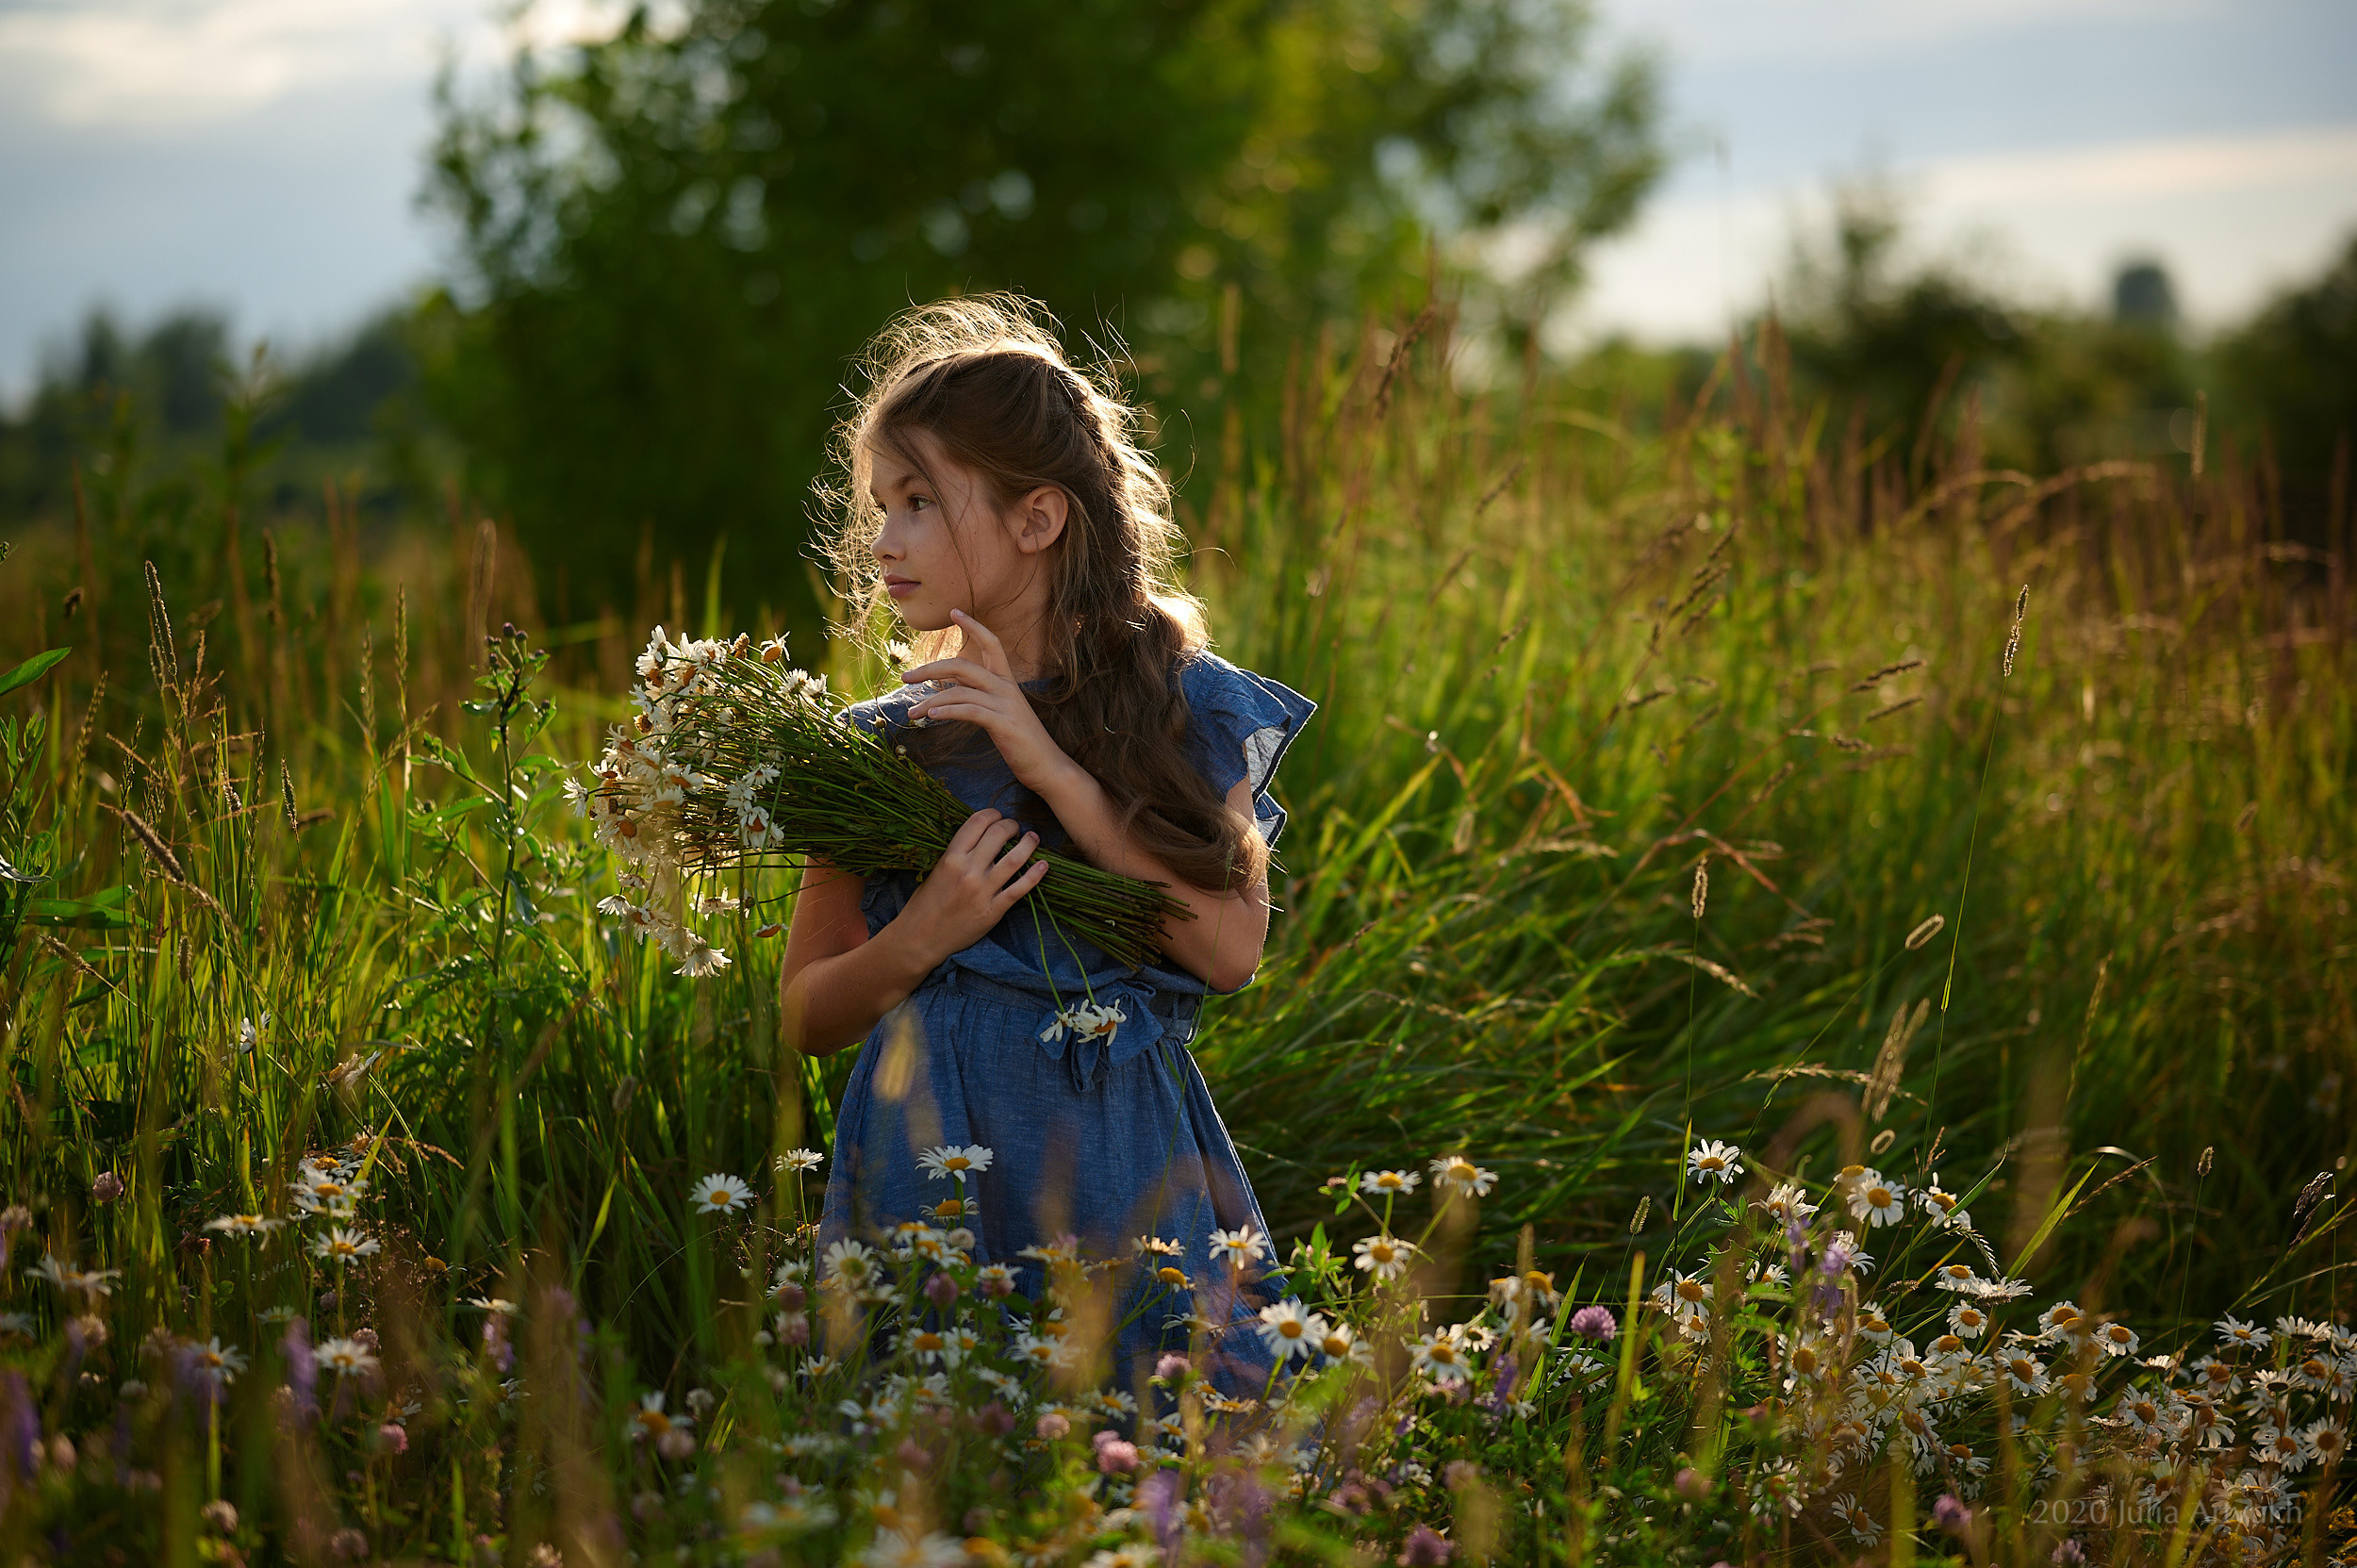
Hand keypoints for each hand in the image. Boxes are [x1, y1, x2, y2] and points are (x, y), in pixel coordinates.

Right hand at [896, 808, 1048, 965]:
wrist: (920, 938)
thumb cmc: (925, 903)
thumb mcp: (937, 870)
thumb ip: (958, 853)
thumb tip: (982, 836)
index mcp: (951, 857)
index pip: (978, 823)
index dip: (992, 814)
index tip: (998, 816)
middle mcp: (968, 871)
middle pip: (998, 834)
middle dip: (1011, 825)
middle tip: (1015, 828)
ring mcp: (983, 891)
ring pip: (1015, 859)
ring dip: (1028, 844)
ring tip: (1032, 838)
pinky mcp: (993, 910)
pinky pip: (1020, 889)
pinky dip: (1035, 875)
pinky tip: (1043, 865)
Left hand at [901, 610, 1077, 794]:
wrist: (1047, 766)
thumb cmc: (1021, 742)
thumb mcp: (1001, 714)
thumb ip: (980, 699)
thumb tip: (951, 693)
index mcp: (1007, 682)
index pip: (992, 644)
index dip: (974, 626)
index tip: (954, 611)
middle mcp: (1007, 688)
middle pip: (963, 666)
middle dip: (931, 668)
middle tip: (906, 677)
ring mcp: (1006, 705)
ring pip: (960, 692)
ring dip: (931, 701)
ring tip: (912, 713)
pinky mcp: (1004, 724)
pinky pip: (970, 711)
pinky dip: (947, 712)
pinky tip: (931, 716)